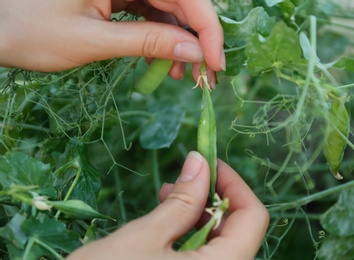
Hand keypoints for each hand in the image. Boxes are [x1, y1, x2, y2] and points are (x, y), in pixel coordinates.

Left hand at [0, 0, 224, 80]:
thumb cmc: (31, 32)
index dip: (206, 29)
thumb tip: (194, 52)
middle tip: (205, 76)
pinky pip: (151, 13)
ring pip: (168, 9)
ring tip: (182, 75)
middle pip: (180, 2)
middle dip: (196, 40)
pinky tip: (161, 60)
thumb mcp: (93, 40)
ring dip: (180, 42)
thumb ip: (147, 41)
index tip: (215, 63)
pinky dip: (161, 38)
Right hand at [67, 151, 268, 258]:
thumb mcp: (146, 236)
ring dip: (197, 213)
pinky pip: (201, 255)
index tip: (209, 163)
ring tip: (167, 195)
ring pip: (218, 242)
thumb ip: (182, 200)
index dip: (234, 184)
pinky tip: (165, 221)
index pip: (253, 218)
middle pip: (237, 230)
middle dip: (212, 197)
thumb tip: (200, 161)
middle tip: (182, 178)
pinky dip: (188, 232)